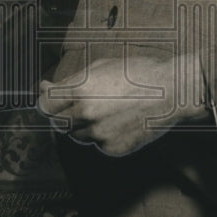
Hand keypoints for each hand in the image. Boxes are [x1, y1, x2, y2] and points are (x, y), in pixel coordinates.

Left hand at [38, 54, 207, 156]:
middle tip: (77, 103)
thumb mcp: (101, 67)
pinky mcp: (113, 149)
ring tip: (105, 109)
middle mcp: (86, 114)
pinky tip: (118, 120)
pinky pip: (96, 144)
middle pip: (57, 123)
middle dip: (62, 114)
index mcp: (81, 90)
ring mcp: (99, 134)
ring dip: (82, 125)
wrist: (172, 91)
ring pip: (76, 135)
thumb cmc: (138, 73)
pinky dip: (101, 135)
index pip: (45, 105)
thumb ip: (71, 81)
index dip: (45, 101)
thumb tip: (45, 88)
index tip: (49, 96)